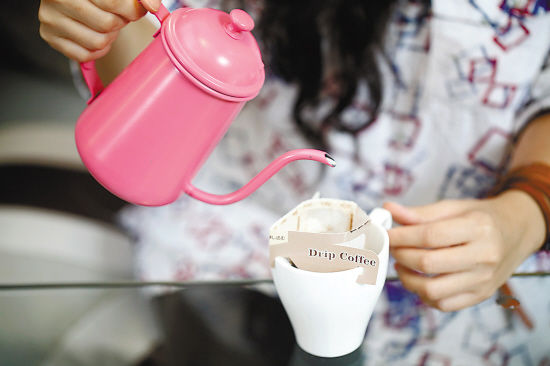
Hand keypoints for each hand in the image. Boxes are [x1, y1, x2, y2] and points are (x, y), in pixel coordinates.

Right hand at [39, 0, 160, 61]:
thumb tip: (153, 7)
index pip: (113, 3)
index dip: (132, 10)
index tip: (136, 11)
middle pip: (107, 24)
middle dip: (120, 23)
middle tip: (119, 17)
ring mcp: (50, 18)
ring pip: (97, 42)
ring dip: (110, 37)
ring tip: (107, 25)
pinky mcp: (50, 37)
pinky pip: (84, 55)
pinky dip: (98, 50)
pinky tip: (98, 35)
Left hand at [384, 190, 544, 311]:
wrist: (516, 233)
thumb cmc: (481, 218)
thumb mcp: (454, 207)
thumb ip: (420, 212)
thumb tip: (388, 209)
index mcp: (478, 228)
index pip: (429, 236)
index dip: (401, 236)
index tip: (385, 234)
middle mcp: (484, 256)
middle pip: (428, 263)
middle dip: (401, 255)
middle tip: (393, 247)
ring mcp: (484, 280)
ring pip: (433, 290)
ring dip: (407, 279)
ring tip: (401, 264)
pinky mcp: (481, 295)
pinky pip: (443, 304)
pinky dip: (423, 294)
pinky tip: (418, 279)